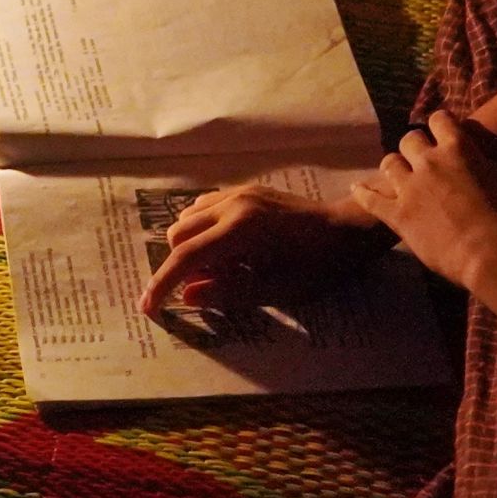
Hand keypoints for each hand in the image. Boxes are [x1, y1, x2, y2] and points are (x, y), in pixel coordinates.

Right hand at [134, 181, 381, 325]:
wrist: (348, 229)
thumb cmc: (319, 265)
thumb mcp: (278, 289)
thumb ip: (229, 292)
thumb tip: (189, 296)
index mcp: (240, 230)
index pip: (186, 258)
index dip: (162, 284)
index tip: (148, 307)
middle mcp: (232, 205)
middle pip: (179, 234)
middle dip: (180, 265)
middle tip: (206, 287)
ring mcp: (238, 193)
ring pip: (188, 218)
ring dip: (191, 245)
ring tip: (219, 268)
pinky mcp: (246, 190)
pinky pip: (206, 207)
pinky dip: (203, 229)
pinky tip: (225, 247)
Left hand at [355, 112, 496, 285]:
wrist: (493, 256)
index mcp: (458, 147)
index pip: (439, 119)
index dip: (441, 125)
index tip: (444, 132)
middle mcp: (428, 161)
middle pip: (409, 140)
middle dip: (416, 148)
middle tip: (424, 161)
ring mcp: (409, 189)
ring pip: (389, 164)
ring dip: (394, 169)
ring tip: (401, 178)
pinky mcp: (397, 216)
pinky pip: (371, 199)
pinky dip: (364, 194)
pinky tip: (359, 191)